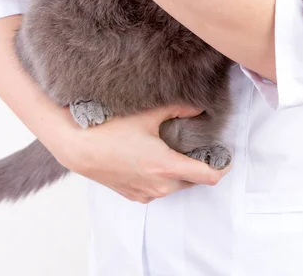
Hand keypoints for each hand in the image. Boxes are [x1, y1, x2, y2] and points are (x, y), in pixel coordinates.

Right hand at [53, 104, 230, 203]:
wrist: (78, 148)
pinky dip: (161, 177)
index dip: (221, 167)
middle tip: (195, 145)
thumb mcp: (147, 115)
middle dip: (197, 166)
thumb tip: (199, 107)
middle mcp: (159, 186)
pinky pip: (157, 189)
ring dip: (178, 172)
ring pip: (174, 186)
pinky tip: (151, 158)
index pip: (208, 176)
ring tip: (170, 148)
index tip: (224, 156)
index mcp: (166, 167)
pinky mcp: (133, 195)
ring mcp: (145, 193)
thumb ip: (177, 109)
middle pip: (192, 181)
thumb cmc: (110, 130)